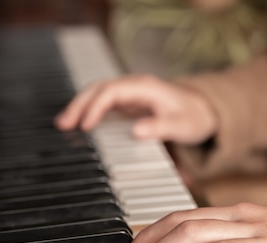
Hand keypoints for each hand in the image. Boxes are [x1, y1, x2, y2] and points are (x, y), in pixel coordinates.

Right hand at [54, 75, 217, 144]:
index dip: (95, 107)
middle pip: (98, 89)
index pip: (111, 91)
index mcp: (144, 87)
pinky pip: (103, 104)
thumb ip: (160, 128)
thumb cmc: (193, 117)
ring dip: (80, 107)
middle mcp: (134, 87)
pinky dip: (89, 112)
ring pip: (97, 94)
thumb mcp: (181, 125)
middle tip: (63, 125)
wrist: (203, 111)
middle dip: (79, 105)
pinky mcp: (128, 103)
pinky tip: (78, 125)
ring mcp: (130, 94)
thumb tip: (135, 132)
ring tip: (64, 125)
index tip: (85, 126)